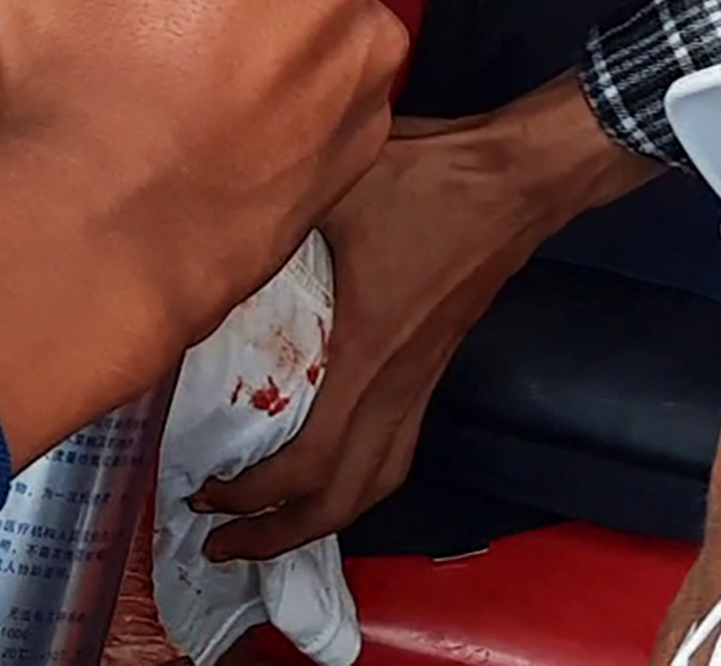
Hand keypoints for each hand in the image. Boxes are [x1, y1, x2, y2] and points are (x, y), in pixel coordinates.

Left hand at [197, 82, 654, 558]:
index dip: (253, 496)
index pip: (308, 464)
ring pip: (378, 482)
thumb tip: (205, 236)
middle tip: (220, 543)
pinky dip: (355, 480)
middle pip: (344, 499)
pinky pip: (395, 449)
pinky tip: (323, 468)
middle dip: (279, 536)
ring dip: (323, 517)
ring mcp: (422, 381)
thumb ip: (272, 219)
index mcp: (366, 354)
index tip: (202, 493)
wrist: (519, 177)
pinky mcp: (435, 367)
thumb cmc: (428, 178)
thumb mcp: (334, 191)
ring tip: (269, 526)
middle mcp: (397, 385)